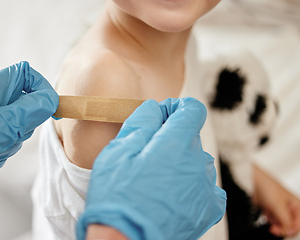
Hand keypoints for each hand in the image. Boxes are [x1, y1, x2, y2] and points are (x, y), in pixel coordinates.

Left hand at [0, 61, 58, 214]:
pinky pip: (9, 142)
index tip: (51, 107)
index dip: (42, 88)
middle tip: (12, 132)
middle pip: (28, 103)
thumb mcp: (4, 124)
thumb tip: (52, 100)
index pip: (27, 74)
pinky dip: (3, 153)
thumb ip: (32, 109)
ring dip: (14, 141)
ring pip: (21, 126)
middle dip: (27, 123)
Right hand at [77, 98, 225, 239]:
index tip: (164, 114)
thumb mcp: (118, 151)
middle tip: (147, 153)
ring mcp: (205, 187)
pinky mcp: (208, 208)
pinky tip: (173, 192)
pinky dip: (191, 183)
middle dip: (171, 137)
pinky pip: (206, 185)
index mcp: (176, 144)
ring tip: (157, 178)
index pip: (191, 110)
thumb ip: (142, 122)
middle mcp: (197, 163)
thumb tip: (155, 108)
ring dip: (181, 160)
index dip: (176, 107)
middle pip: (191, 136)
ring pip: (197, 160)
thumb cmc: (118, 197)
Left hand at [253, 165, 299, 236]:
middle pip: (289, 226)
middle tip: (273, 228)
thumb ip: (285, 220)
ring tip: (269, 213)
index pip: (298, 225)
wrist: (254, 182)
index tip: (281, 230)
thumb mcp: (278, 206)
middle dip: (280, 226)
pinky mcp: (272, 210)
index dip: (290, 230)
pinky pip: (273, 220)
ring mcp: (281, 209)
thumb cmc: (268, 187)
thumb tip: (290, 231)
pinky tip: (266, 211)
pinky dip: (269, 218)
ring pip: (280, 224)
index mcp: (298, 206)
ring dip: (273, 221)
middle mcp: (291, 208)